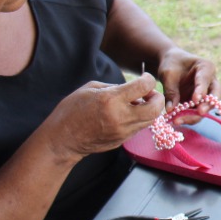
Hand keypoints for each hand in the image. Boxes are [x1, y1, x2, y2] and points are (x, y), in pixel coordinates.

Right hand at [44, 73, 164, 161]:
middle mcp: (120, 117)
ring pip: (151, 120)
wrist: (63, 139)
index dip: (149, 79)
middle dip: (157, 98)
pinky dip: (140, 119)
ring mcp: (123, 131)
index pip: (144, 87)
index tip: (145, 79)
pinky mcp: (122, 140)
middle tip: (148, 93)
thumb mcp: (90, 89)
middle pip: (156, 108)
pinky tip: (128, 114)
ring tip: (137, 104)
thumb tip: (132, 88)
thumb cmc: (71, 110)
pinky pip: (139, 128)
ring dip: (150, 109)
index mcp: (111, 99)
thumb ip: (115, 87)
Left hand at [156, 48, 220, 118]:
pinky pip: (198, 112)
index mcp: (206, 67)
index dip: (202, 90)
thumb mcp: (167, 74)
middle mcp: (211, 81)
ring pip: (207, 107)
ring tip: (178, 120)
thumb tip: (171, 110)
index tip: (195, 100)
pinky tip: (177, 120)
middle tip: (199, 112)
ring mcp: (207, 93)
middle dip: (208, 105)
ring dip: (195, 115)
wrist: (171, 64)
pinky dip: (189, 117)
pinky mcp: (200, 103)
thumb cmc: (171, 64)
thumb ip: (170, 91)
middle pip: (215, 95)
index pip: (205, 80)